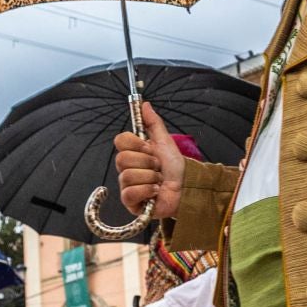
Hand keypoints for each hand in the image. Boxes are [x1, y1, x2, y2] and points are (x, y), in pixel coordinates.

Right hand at [114, 101, 184, 217]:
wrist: (186, 187)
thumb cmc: (174, 167)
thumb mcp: (165, 141)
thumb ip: (153, 123)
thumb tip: (144, 104)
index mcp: (133, 152)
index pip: (120, 140)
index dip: (136, 144)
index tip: (150, 148)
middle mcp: (126, 168)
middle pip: (122, 159)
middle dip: (147, 163)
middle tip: (158, 167)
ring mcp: (127, 186)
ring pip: (128, 176)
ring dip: (150, 178)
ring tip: (159, 181)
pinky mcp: (130, 202)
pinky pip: (130, 193)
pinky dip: (147, 190)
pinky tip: (155, 192)